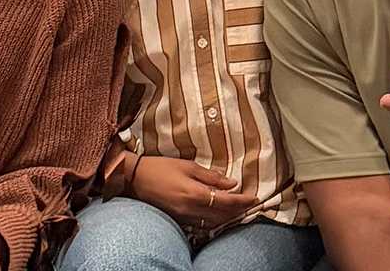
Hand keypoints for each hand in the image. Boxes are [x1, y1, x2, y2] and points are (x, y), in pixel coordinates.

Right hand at [130, 155, 256, 230]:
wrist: (134, 180)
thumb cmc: (160, 168)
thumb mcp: (188, 166)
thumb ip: (211, 177)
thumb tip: (232, 183)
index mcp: (195, 194)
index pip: (227, 202)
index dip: (243, 201)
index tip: (256, 199)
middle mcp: (191, 210)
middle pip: (222, 215)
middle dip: (239, 210)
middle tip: (251, 204)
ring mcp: (183, 217)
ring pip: (213, 222)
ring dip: (228, 217)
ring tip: (239, 209)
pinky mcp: (178, 219)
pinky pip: (202, 223)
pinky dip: (214, 219)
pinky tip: (219, 213)